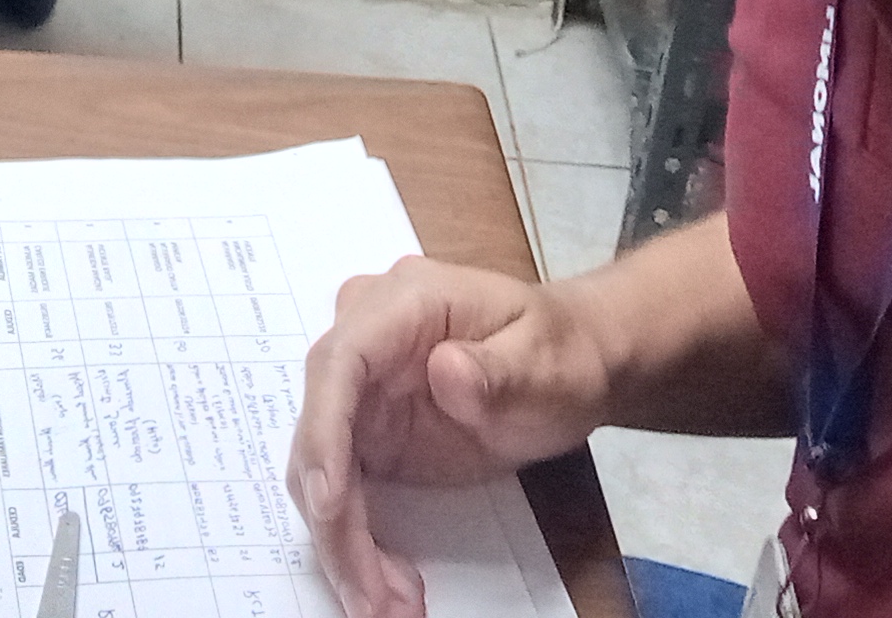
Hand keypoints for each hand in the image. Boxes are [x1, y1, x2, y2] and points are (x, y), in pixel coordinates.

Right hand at [287, 256, 610, 617]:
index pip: (340, 361)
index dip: (324, 431)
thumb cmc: (560, 353)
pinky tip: (390, 586)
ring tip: (388, 607)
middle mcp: (364, 340)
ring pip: (322, 475)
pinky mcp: (365, 437)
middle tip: (373, 597)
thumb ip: (499, 369)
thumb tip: (442, 372)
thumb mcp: (546, 361)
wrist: (569, 364)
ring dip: (345, 546)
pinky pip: (344, 497)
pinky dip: (360, 546)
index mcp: (402, 303)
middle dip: (336, 520)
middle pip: (321, 431)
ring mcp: (359, 391)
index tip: (329, 502)